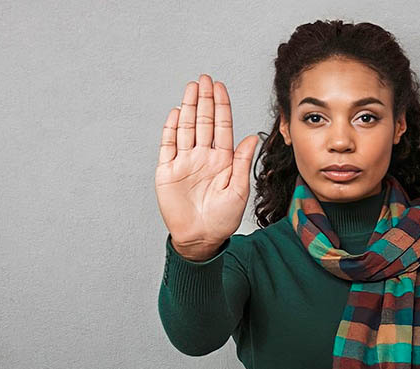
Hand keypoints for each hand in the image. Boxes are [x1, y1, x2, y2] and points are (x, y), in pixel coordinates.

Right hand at [154, 74, 258, 252]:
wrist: (200, 238)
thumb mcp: (238, 191)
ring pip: (186, 128)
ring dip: (189, 107)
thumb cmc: (223, 219)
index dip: (221, 106)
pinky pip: (168, 145)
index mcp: (222, 160)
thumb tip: (252, 137)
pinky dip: (171, 128)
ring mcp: (184, 162)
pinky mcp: (167, 171)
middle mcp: (203, 157)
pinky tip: (176, 112)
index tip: (221, 86)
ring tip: (192, 87)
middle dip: (204, 99)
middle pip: (203, 122)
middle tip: (205, 79)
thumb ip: (242, 163)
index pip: (222, 126)